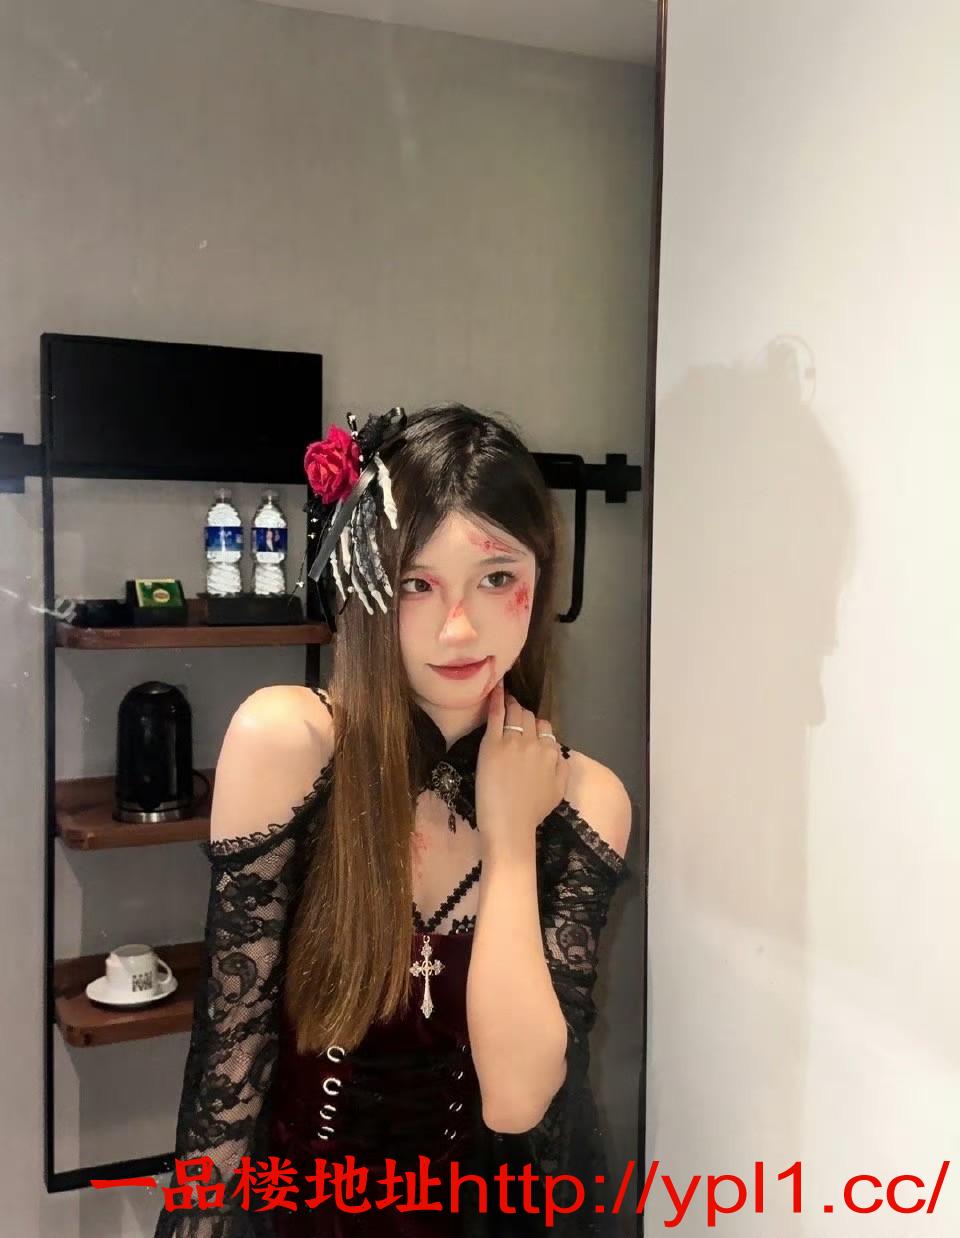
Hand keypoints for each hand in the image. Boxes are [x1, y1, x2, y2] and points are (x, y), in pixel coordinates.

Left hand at [475, 677, 568, 856]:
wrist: (510, 825)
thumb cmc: (533, 812)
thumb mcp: (559, 790)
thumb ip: (562, 767)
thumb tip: (557, 753)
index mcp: (552, 753)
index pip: (546, 728)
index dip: (536, 728)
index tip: (529, 730)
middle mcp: (535, 743)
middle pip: (531, 717)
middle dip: (523, 715)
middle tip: (514, 716)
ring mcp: (513, 741)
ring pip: (516, 712)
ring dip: (512, 706)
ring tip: (506, 700)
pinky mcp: (492, 743)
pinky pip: (496, 715)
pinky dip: (496, 699)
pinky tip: (495, 688)